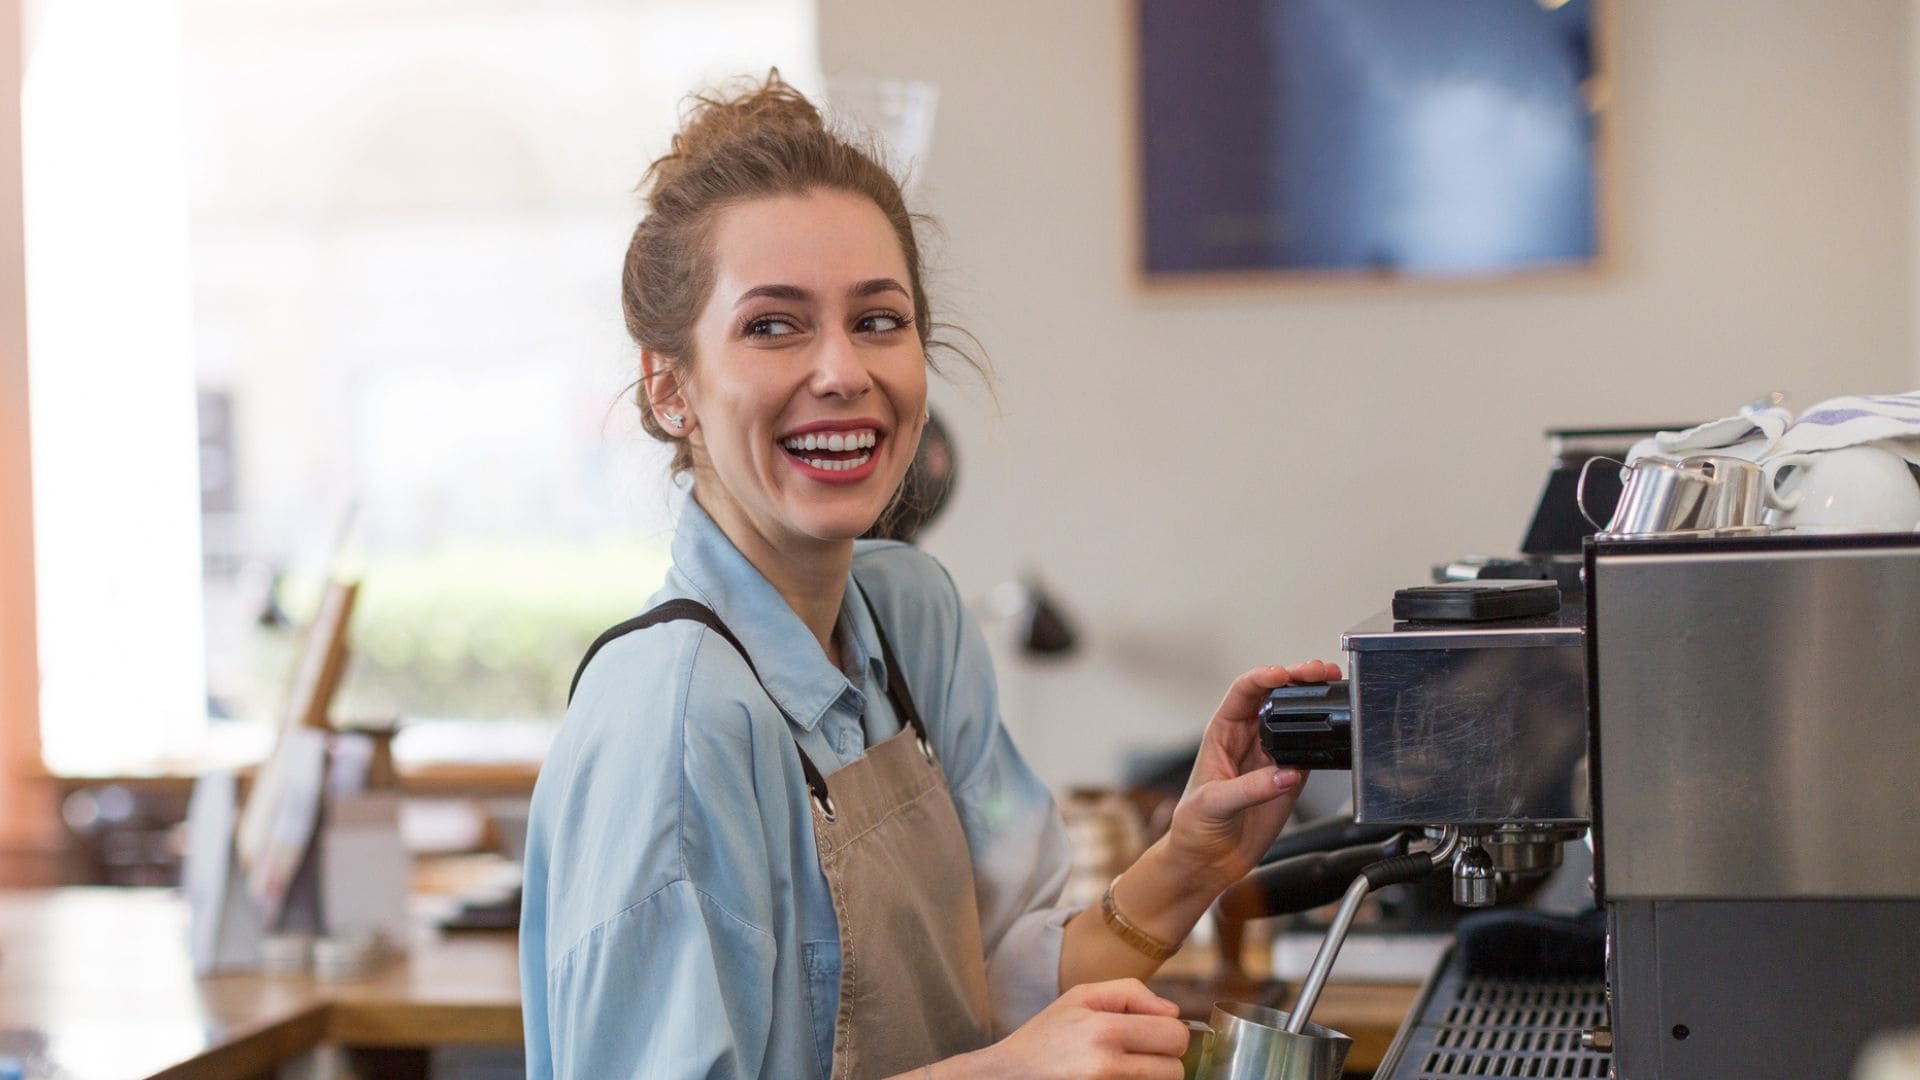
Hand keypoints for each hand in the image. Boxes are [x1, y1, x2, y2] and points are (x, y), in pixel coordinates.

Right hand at [952, 979, 1189, 1079]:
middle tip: (1137, 1056)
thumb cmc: (1044, 1037)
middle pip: (1174, 1070)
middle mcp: (1105, 1066)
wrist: (1007, 1077)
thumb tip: (1173, 1011)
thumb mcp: (1079, 998)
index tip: (1151, 1035)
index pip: (1174, 1035)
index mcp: (1103, 1030)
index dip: (1168, 1034)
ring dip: (1149, 1079)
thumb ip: (1130, 993)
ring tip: (1121, 1070)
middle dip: (1163, 1062)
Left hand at [1163, 661, 1340, 890]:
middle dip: (1298, 678)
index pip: (1243, 692)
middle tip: (1319, 671)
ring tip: (1333, 688)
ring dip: (1315, 701)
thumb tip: (1284, 774)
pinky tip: (1333, 733)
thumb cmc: (1194, 827)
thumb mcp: (1212, 804)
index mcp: (1222, 733)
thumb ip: (1248, 789)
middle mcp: (1248, 739)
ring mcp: (1271, 756)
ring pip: (1297, 718)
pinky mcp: (1289, 778)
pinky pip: (1310, 752)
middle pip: (1275, 696)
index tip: (1282, 674)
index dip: (1263, 677)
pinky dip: (1324, 739)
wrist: (1207, 861)